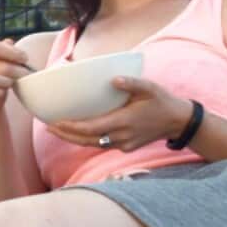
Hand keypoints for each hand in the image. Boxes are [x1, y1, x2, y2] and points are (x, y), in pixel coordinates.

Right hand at [0, 38, 32, 112]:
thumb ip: (7, 49)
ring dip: (7, 81)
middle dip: (16, 70)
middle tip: (26, 74)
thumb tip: (9, 42)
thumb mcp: (4, 60)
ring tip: (14, 83)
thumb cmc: (1, 75)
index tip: (25, 59)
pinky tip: (4, 92)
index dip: (12, 52)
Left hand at [48, 76, 193, 150]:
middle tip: (48, 126)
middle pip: (86, 140)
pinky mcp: (126, 147)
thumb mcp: (149, 88)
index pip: (91, 128)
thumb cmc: (162, 101)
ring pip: (92, 144)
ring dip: (74, 138)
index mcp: (124, 122)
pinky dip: (87, 139)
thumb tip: (113, 80)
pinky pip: (101, 144)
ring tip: (57, 130)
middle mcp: (121, 137)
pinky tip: (77, 132)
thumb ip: (131, 83)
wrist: (178, 122)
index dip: (71, 127)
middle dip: (66, 134)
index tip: (55, 122)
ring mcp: (123, 144)